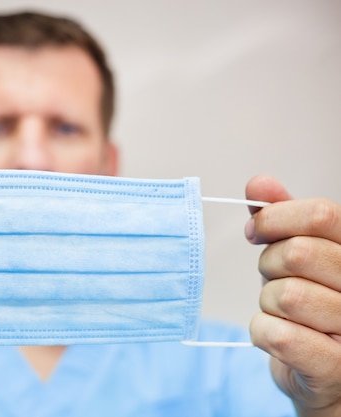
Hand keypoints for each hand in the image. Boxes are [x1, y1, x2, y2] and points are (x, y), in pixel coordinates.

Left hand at [246, 175, 340, 416]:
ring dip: (268, 304)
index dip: (275, 218)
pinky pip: (280, 336)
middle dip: (269, 265)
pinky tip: (276, 336)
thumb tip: (259, 184)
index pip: (321, 214)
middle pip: (297, 253)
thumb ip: (283, 218)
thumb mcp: (300, 257)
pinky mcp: (337, 370)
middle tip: (273, 278)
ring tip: (284, 313)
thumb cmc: (312, 309)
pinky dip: (263, 333)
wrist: (325, 376)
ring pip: (286, 295)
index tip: (255, 230)